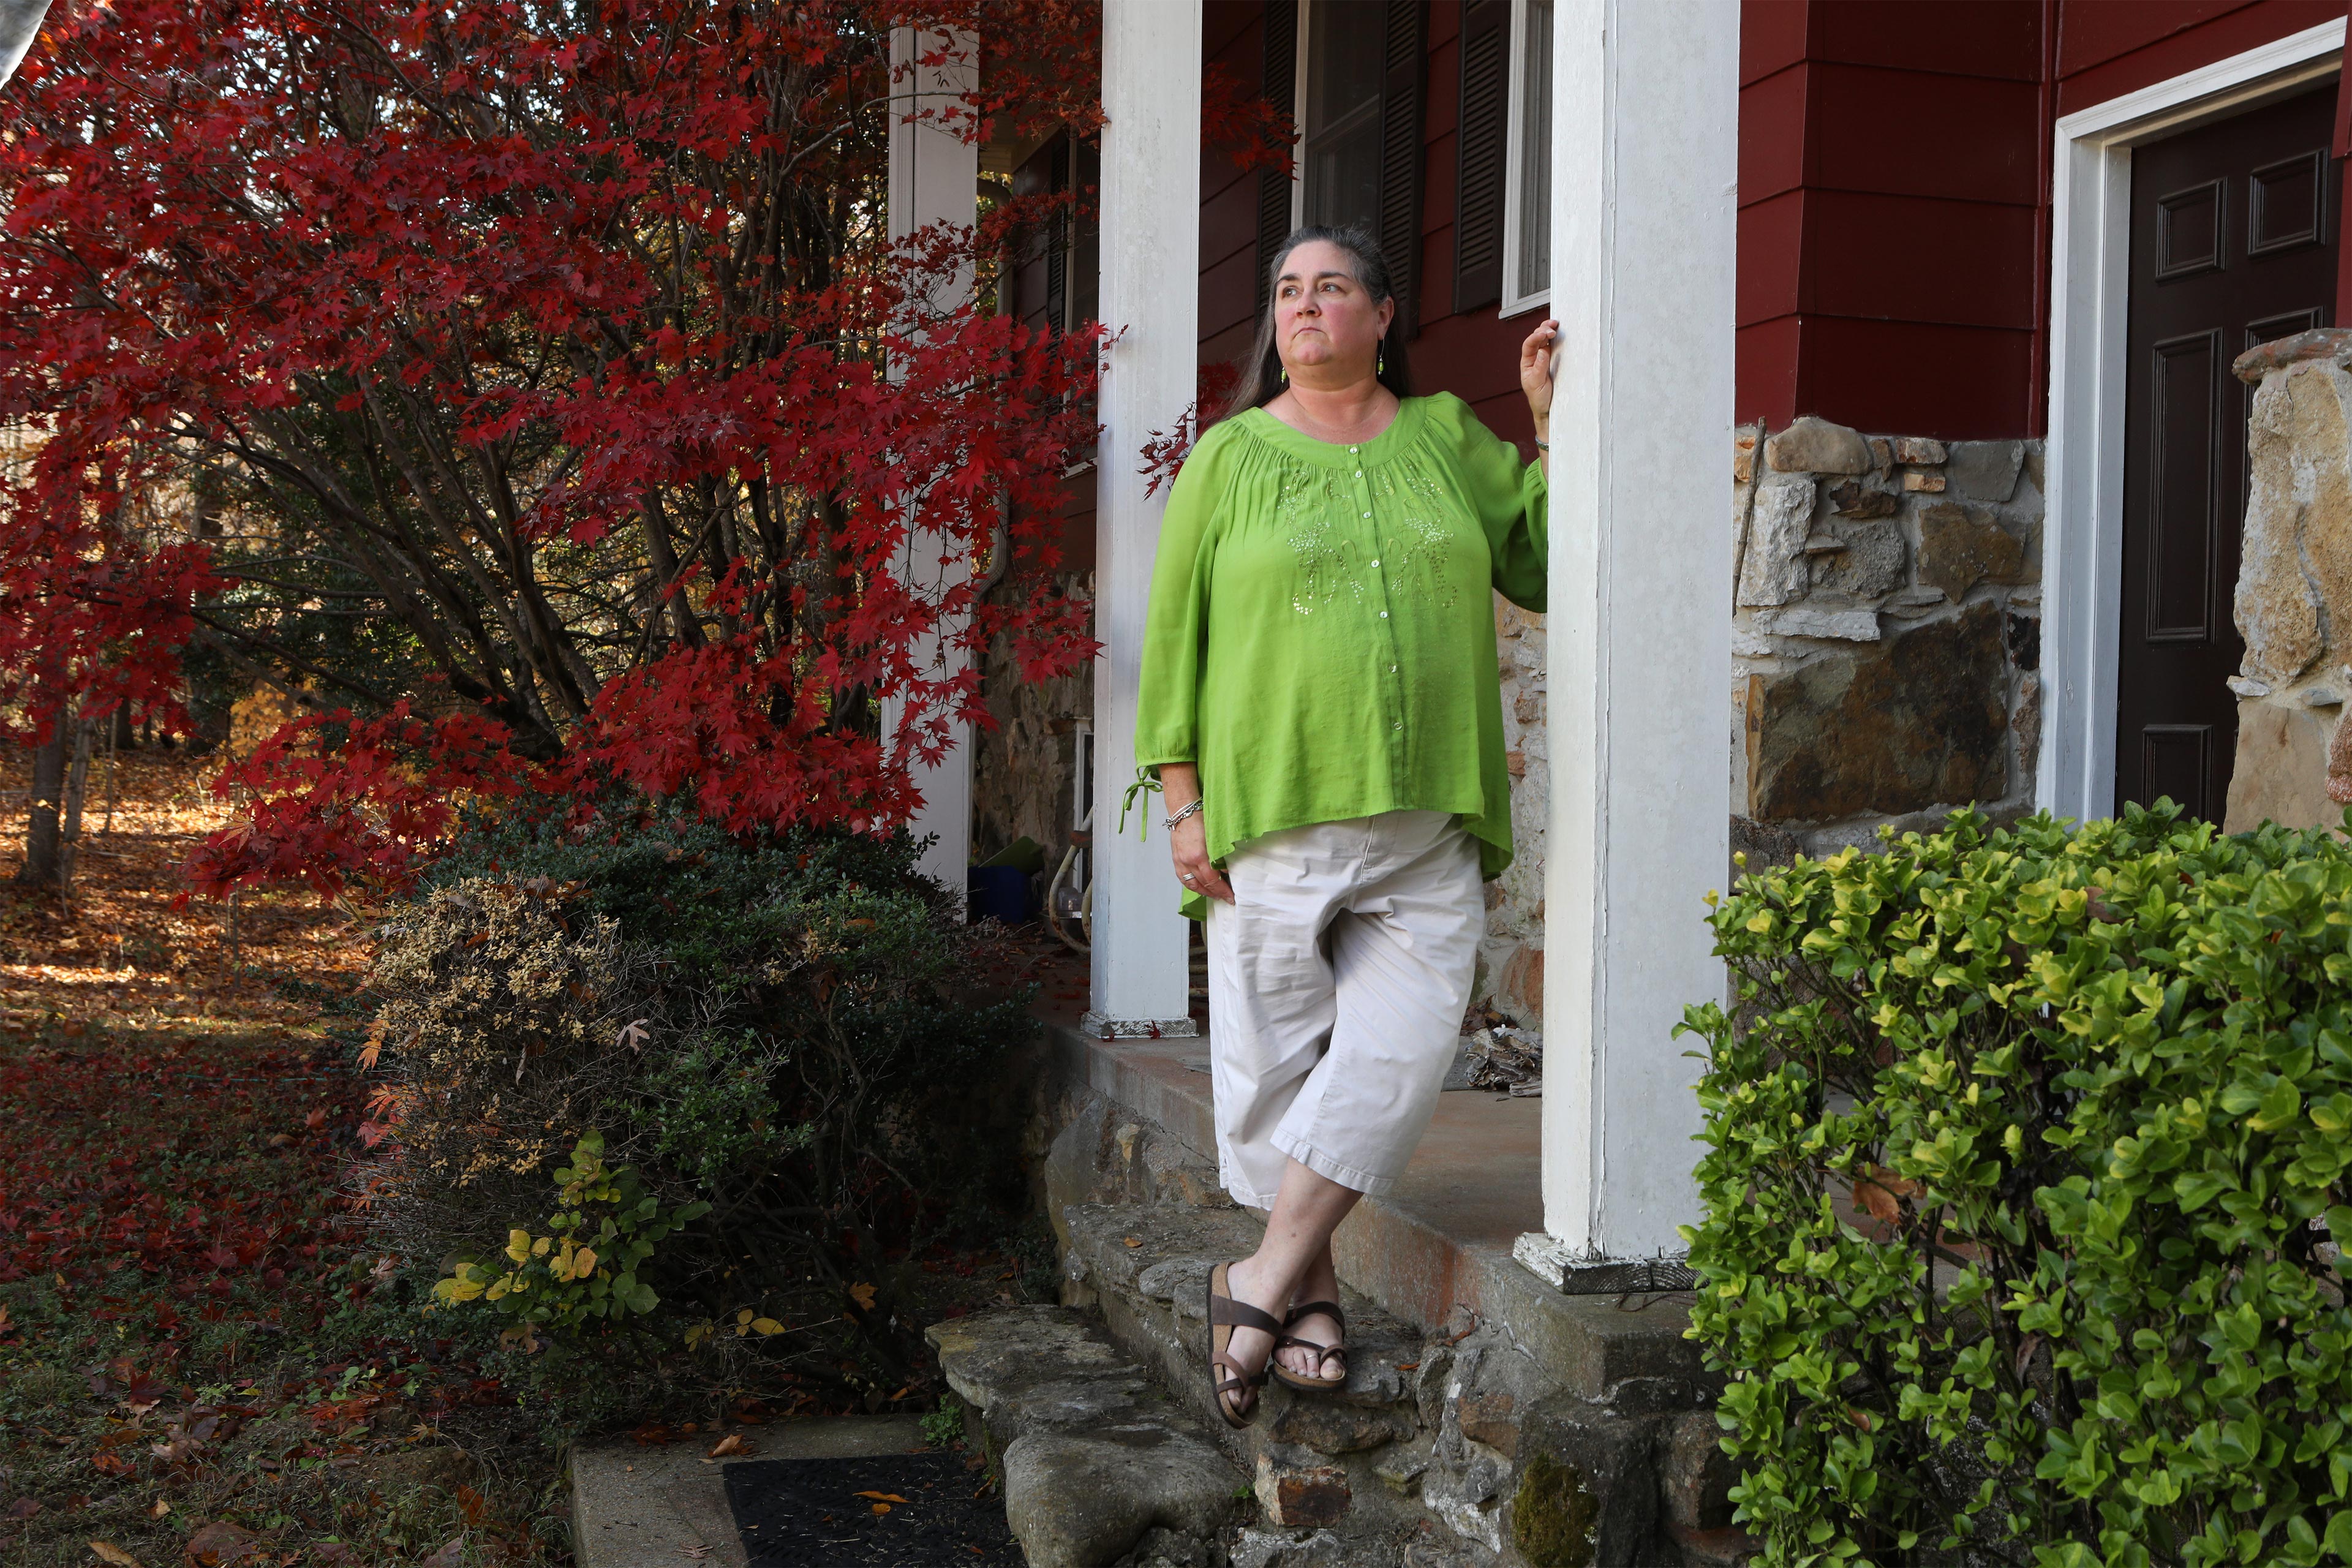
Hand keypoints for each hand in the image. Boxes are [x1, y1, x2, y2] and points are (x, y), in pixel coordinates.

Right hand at [1158, 764, 1232, 902]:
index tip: (1231, 896)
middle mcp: (1188, 861)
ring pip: (1192, 884)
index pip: (1213, 880)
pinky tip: (1199, 887)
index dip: (1223, 890)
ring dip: (1204, 892)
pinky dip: (1192, 885)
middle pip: (1203, 884)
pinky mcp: (1175, 860)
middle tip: (1226, 897)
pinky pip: (1183, 878)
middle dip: (1216, 893)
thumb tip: (1228, 870)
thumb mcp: (1215, 839)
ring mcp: (1180, 861)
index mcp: (1199, 856)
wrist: (1184, 811)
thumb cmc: (1201, 820)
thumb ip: (1221, 856)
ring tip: (1214, 895)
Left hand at [1519, 317, 1557, 434]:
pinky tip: (1558, 332)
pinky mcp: (1553, 360)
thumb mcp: (1537, 383)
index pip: (1528, 345)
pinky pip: (1552, 345)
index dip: (1535, 337)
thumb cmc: (1538, 398)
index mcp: (1527, 363)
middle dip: (1543, 330)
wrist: (1547, 408)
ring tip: (1555, 324)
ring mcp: (1543, 358)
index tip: (1544, 333)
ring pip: (1543, 339)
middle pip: (1535, 338)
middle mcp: (1534, 358)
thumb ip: (1539, 367)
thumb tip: (1542, 350)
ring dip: (1548, 329)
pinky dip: (1555, 337)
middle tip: (1552, 328)